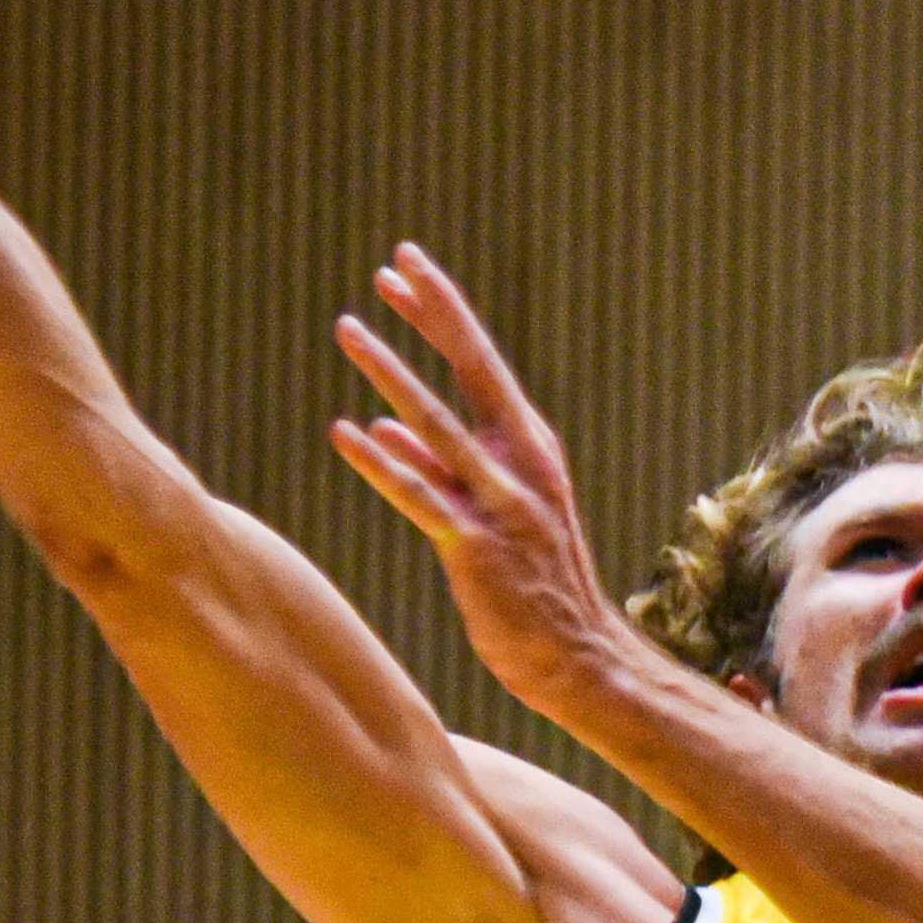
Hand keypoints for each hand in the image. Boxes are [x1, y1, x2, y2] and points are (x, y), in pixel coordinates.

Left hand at [331, 246, 624, 726]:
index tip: (406, 266)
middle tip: (391, 266)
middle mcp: (521, 466)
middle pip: (471, 371)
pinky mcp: (476, 548)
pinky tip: (346, 433)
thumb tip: (384, 426)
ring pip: (436, 424)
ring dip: (390, 372)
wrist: (577, 657)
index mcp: (530, 449)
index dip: (443, 312)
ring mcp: (501, 505)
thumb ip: (441, 468)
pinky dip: (383, 464)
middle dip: (430, 314)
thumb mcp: (494, 515)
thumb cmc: (535, 588)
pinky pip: (421, 497)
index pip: (482, 363)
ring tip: (348, 328)